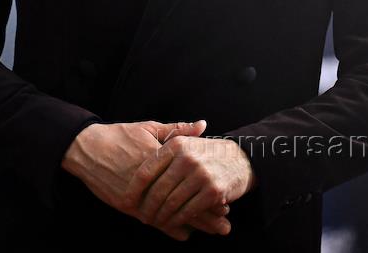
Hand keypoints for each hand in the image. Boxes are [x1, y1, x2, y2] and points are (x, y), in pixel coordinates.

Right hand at [62, 121, 230, 240]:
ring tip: (212, 231)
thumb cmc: (119, 135)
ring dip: (192, 223)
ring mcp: (138, 194)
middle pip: (184, 200)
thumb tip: (202, 124)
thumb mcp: (149, 128)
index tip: (225, 197)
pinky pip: (152, 219)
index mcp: (159, 158)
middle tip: (225, 223)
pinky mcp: (126, 204)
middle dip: (206, 213)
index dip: (207, 191)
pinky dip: (169, 227)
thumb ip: (177, 129)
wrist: (86, 148)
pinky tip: (183, 233)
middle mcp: (151, 179)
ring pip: (171, 214)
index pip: (190, 179)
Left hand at [127, 136, 255, 238]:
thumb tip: (135, 160)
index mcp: (176, 145)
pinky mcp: (212, 191)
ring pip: (172, 203)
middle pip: (158, 190)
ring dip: (161, 216)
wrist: (241, 159)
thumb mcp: (186, 143)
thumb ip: (163, 147)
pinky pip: (189, 211)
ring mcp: (200, 175)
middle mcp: (187, 158)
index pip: (147, 170)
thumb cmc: (207, 153)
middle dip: (147, 207)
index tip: (126, 200)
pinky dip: (178, 220)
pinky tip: (172, 224)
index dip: (134, 188)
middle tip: (141, 216)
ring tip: (154, 222)